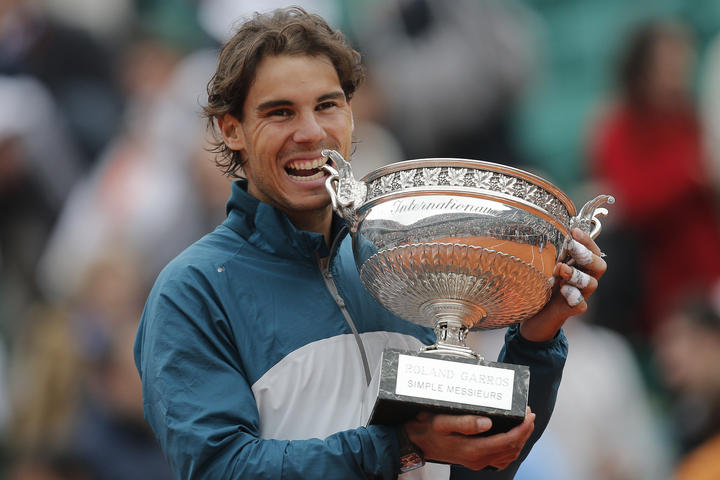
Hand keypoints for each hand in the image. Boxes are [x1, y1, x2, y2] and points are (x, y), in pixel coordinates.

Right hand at [404, 407, 535, 470]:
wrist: (417, 442)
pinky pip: (501, 458)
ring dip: (520, 440)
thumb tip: (488, 422)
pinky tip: (512, 439)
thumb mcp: (443, 421)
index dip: (522, 428)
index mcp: (473, 449)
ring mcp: (478, 462)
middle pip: (512, 448)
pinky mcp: (476, 461)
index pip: (507, 440)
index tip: (529, 415)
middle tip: (530, 415)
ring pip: (509, 455)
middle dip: (525, 431)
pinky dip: (511, 448)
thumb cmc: (428, 430)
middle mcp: (479, 459)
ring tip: (525, 424)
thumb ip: (465, 422)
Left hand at [520, 228, 606, 341]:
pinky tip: (564, 292)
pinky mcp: (572, 309)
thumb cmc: (541, 285)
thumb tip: (543, 225)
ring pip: (592, 284)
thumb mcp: (544, 264)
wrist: (534, 314)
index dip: (587, 240)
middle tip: (572, 250)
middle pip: (600, 266)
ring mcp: (579, 294)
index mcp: (578, 265)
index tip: (574, 232)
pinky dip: (574, 297)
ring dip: (578, 275)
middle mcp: (583, 279)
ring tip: (561, 270)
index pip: (593, 250)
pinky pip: (581, 305)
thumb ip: (550, 251)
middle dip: (587, 255)